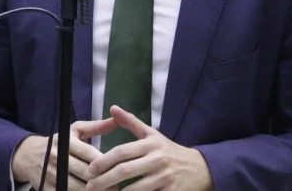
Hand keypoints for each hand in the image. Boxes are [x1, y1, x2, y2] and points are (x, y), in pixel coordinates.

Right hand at [13, 117, 116, 190]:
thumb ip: (96, 126)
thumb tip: (117, 119)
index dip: (105, 162)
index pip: (89, 154)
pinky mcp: (47, 189)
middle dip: (103, 180)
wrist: (29, 156)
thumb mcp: (74, 130)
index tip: (119, 168)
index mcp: (66, 142)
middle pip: (85, 173)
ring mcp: (51, 175)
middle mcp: (58, 158)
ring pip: (77, 188)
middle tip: (118, 185)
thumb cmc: (59, 143)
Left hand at [86, 106, 212, 190]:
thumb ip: (131, 122)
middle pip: (125, 171)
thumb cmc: (170, 151)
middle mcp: (158, 160)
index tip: (91, 169)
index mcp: (151, 144)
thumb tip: (112, 108)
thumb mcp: (152, 134)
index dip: (104, 160)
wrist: (200, 168)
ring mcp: (165, 178)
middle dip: (104, 180)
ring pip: (135, 189)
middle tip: (91, 186)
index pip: (122, 151)